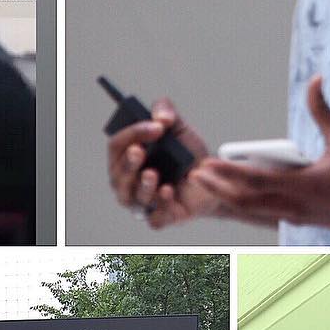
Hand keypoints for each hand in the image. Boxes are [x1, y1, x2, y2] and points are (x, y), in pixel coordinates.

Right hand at [105, 98, 214, 228]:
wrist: (212, 179)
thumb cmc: (186, 154)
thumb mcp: (178, 127)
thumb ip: (166, 110)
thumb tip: (161, 117)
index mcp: (125, 156)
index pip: (117, 145)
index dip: (132, 134)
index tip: (156, 127)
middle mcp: (127, 181)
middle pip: (118, 173)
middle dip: (128, 163)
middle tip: (139, 151)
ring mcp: (142, 202)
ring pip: (131, 198)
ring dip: (142, 185)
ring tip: (152, 174)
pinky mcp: (160, 218)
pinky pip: (154, 218)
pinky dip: (160, 206)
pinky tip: (168, 192)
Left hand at [187, 77, 329, 232]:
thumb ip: (323, 111)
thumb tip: (316, 78)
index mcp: (305, 186)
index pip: (256, 181)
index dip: (228, 173)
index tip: (207, 163)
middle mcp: (295, 206)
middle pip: (245, 201)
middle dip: (217, 188)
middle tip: (195, 173)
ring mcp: (294, 217)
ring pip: (251, 210)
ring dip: (227, 197)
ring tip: (207, 182)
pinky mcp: (297, 221)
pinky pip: (263, 212)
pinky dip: (244, 202)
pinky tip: (232, 190)